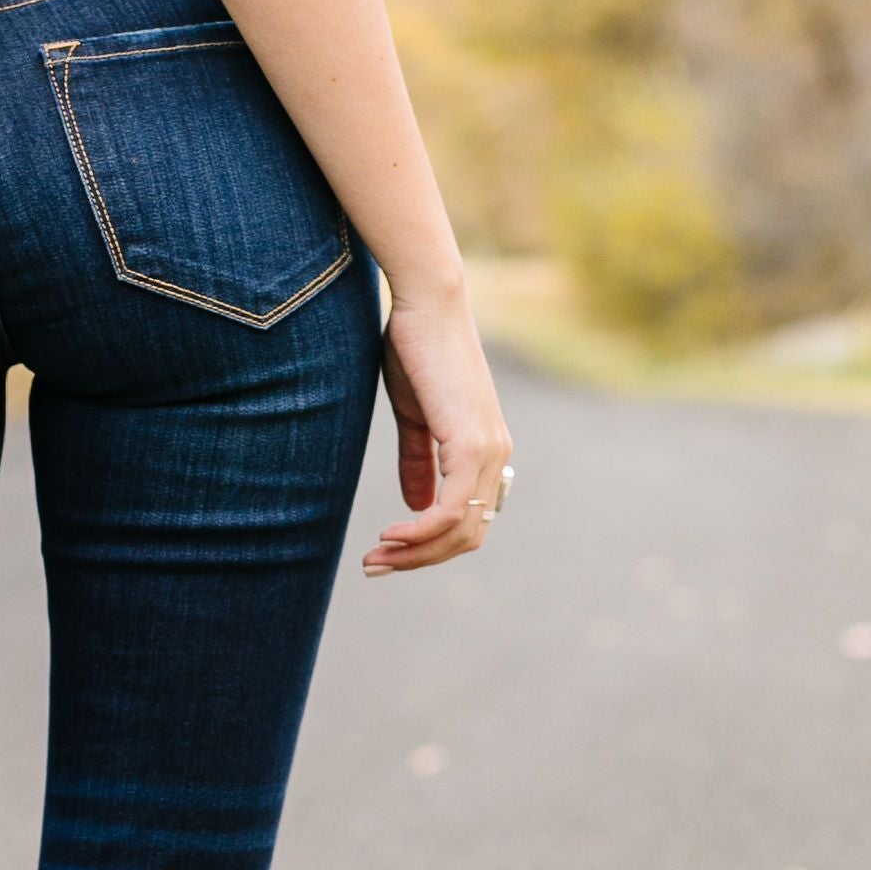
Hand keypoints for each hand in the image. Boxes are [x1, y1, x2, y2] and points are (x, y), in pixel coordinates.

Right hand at [363, 286, 512, 575]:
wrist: (424, 304)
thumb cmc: (415, 349)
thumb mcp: (414, 417)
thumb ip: (419, 462)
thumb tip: (417, 506)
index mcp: (486, 449)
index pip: (468, 521)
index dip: (428, 547)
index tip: (384, 552)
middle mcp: (497, 455)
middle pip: (467, 536)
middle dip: (418, 560)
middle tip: (373, 565)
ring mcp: (488, 451)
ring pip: (460, 530)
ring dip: (415, 553)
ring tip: (375, 557)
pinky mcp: (470, 443)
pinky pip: (451, 510)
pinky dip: (421, 533)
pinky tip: (392, 536)